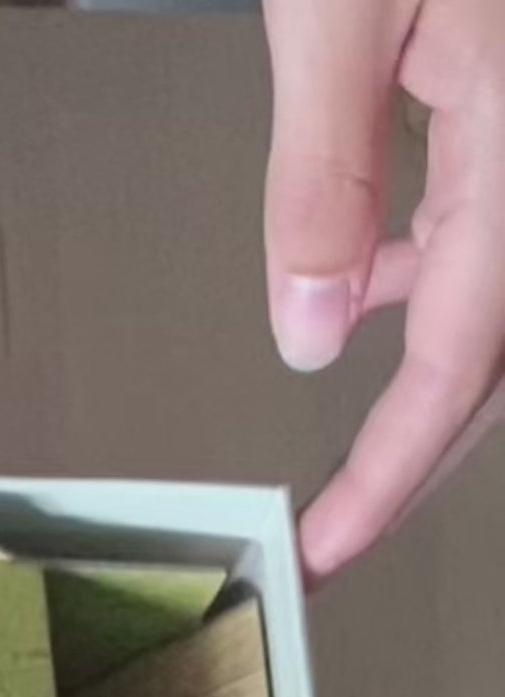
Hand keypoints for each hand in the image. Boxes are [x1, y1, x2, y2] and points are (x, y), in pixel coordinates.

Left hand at [264, 0, 504, 579]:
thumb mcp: (340, 7)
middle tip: (347, 522)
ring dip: (437, 354)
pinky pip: (499, 206)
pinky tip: (380, 270)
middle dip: (424, 440)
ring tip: (356, 426)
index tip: (331, 544)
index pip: (469, 352)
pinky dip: (439, 256)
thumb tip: (309, 331)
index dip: (395, 465)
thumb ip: (324, 176)